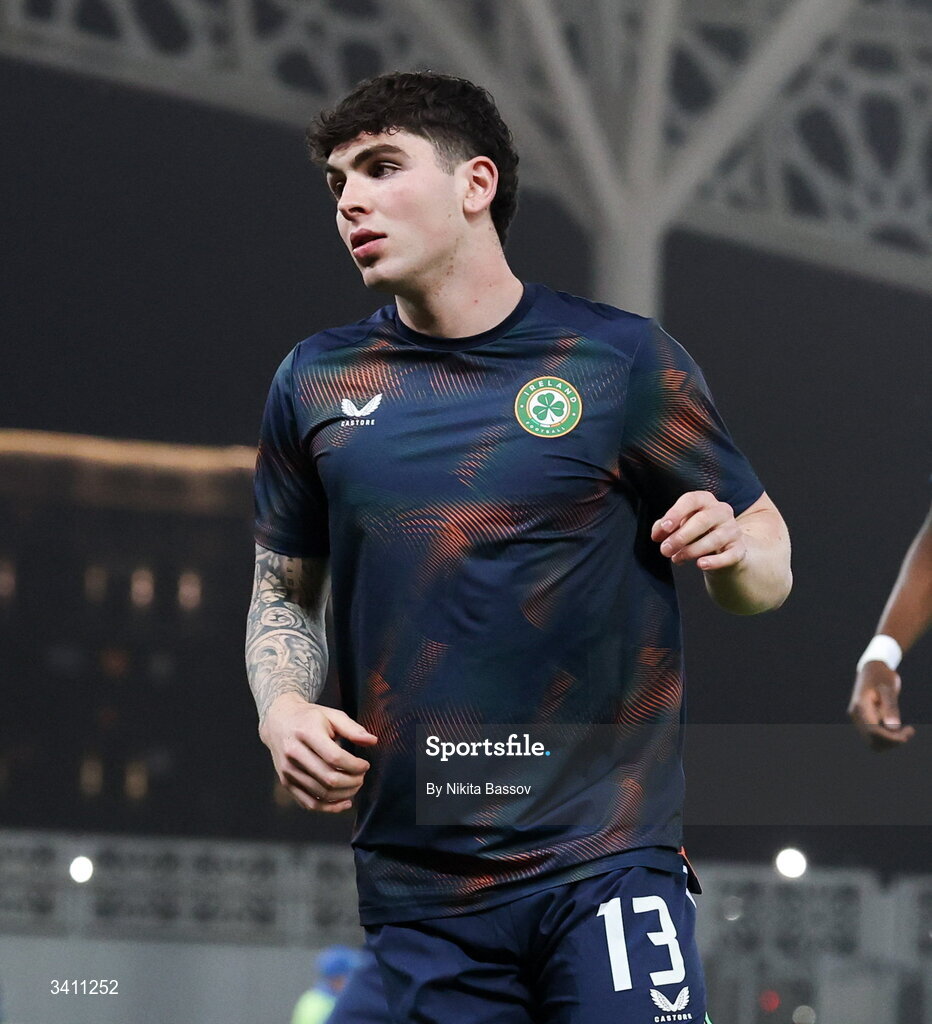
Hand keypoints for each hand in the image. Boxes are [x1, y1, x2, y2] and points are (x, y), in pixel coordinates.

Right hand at [259, 693, 377, 811]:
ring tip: (355, 785)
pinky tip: (344, 802)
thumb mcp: (332, 715)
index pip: (335, 757)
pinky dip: (329, 808)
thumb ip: (352, 728)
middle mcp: (294, 753)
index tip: (365, 765)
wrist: (279, 722)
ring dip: (344, 794)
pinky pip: (309, 803)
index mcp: (306, 733)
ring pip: (321, 793)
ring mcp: (288, 771)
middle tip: (362, 777)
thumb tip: (372, 741)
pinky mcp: (286, 783)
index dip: (355, 765)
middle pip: (329, 778)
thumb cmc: (309, 718)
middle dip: (352, 782)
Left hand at [651, 491, 745, 570]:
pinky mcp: (739, 549)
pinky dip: (715, 561)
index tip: (664, 527)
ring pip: (714, 539)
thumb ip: (664, 527)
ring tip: (676, 559)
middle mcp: (721, 511)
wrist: (723, 549)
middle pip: (702, 520)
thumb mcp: (679, 525)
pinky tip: (701, 564)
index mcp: (704, 500)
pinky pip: (729, 555)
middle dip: (681, 537)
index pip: (691, 500)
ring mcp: (733, 530)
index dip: (676, 513)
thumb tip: (657, 534)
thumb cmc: (696, 532)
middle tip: (665, 550)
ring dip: (692, 550)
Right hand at [848, 661, 914, 749]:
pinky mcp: (863, 721)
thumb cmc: (882, 676)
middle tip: (909, 730)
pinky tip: (898, 728)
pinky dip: (888, 738)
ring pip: (873, 742)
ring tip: (905, 730)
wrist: (872, 669)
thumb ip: (891, 707)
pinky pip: (874, 737)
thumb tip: (893, 728)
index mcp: (860, 706)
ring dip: (891, 741)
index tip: (910, 729)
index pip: (874, 732)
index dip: (892, 737)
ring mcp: (858, 719)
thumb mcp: (889, 688)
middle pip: (873, 741)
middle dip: (893, 741)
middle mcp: (856, 715)